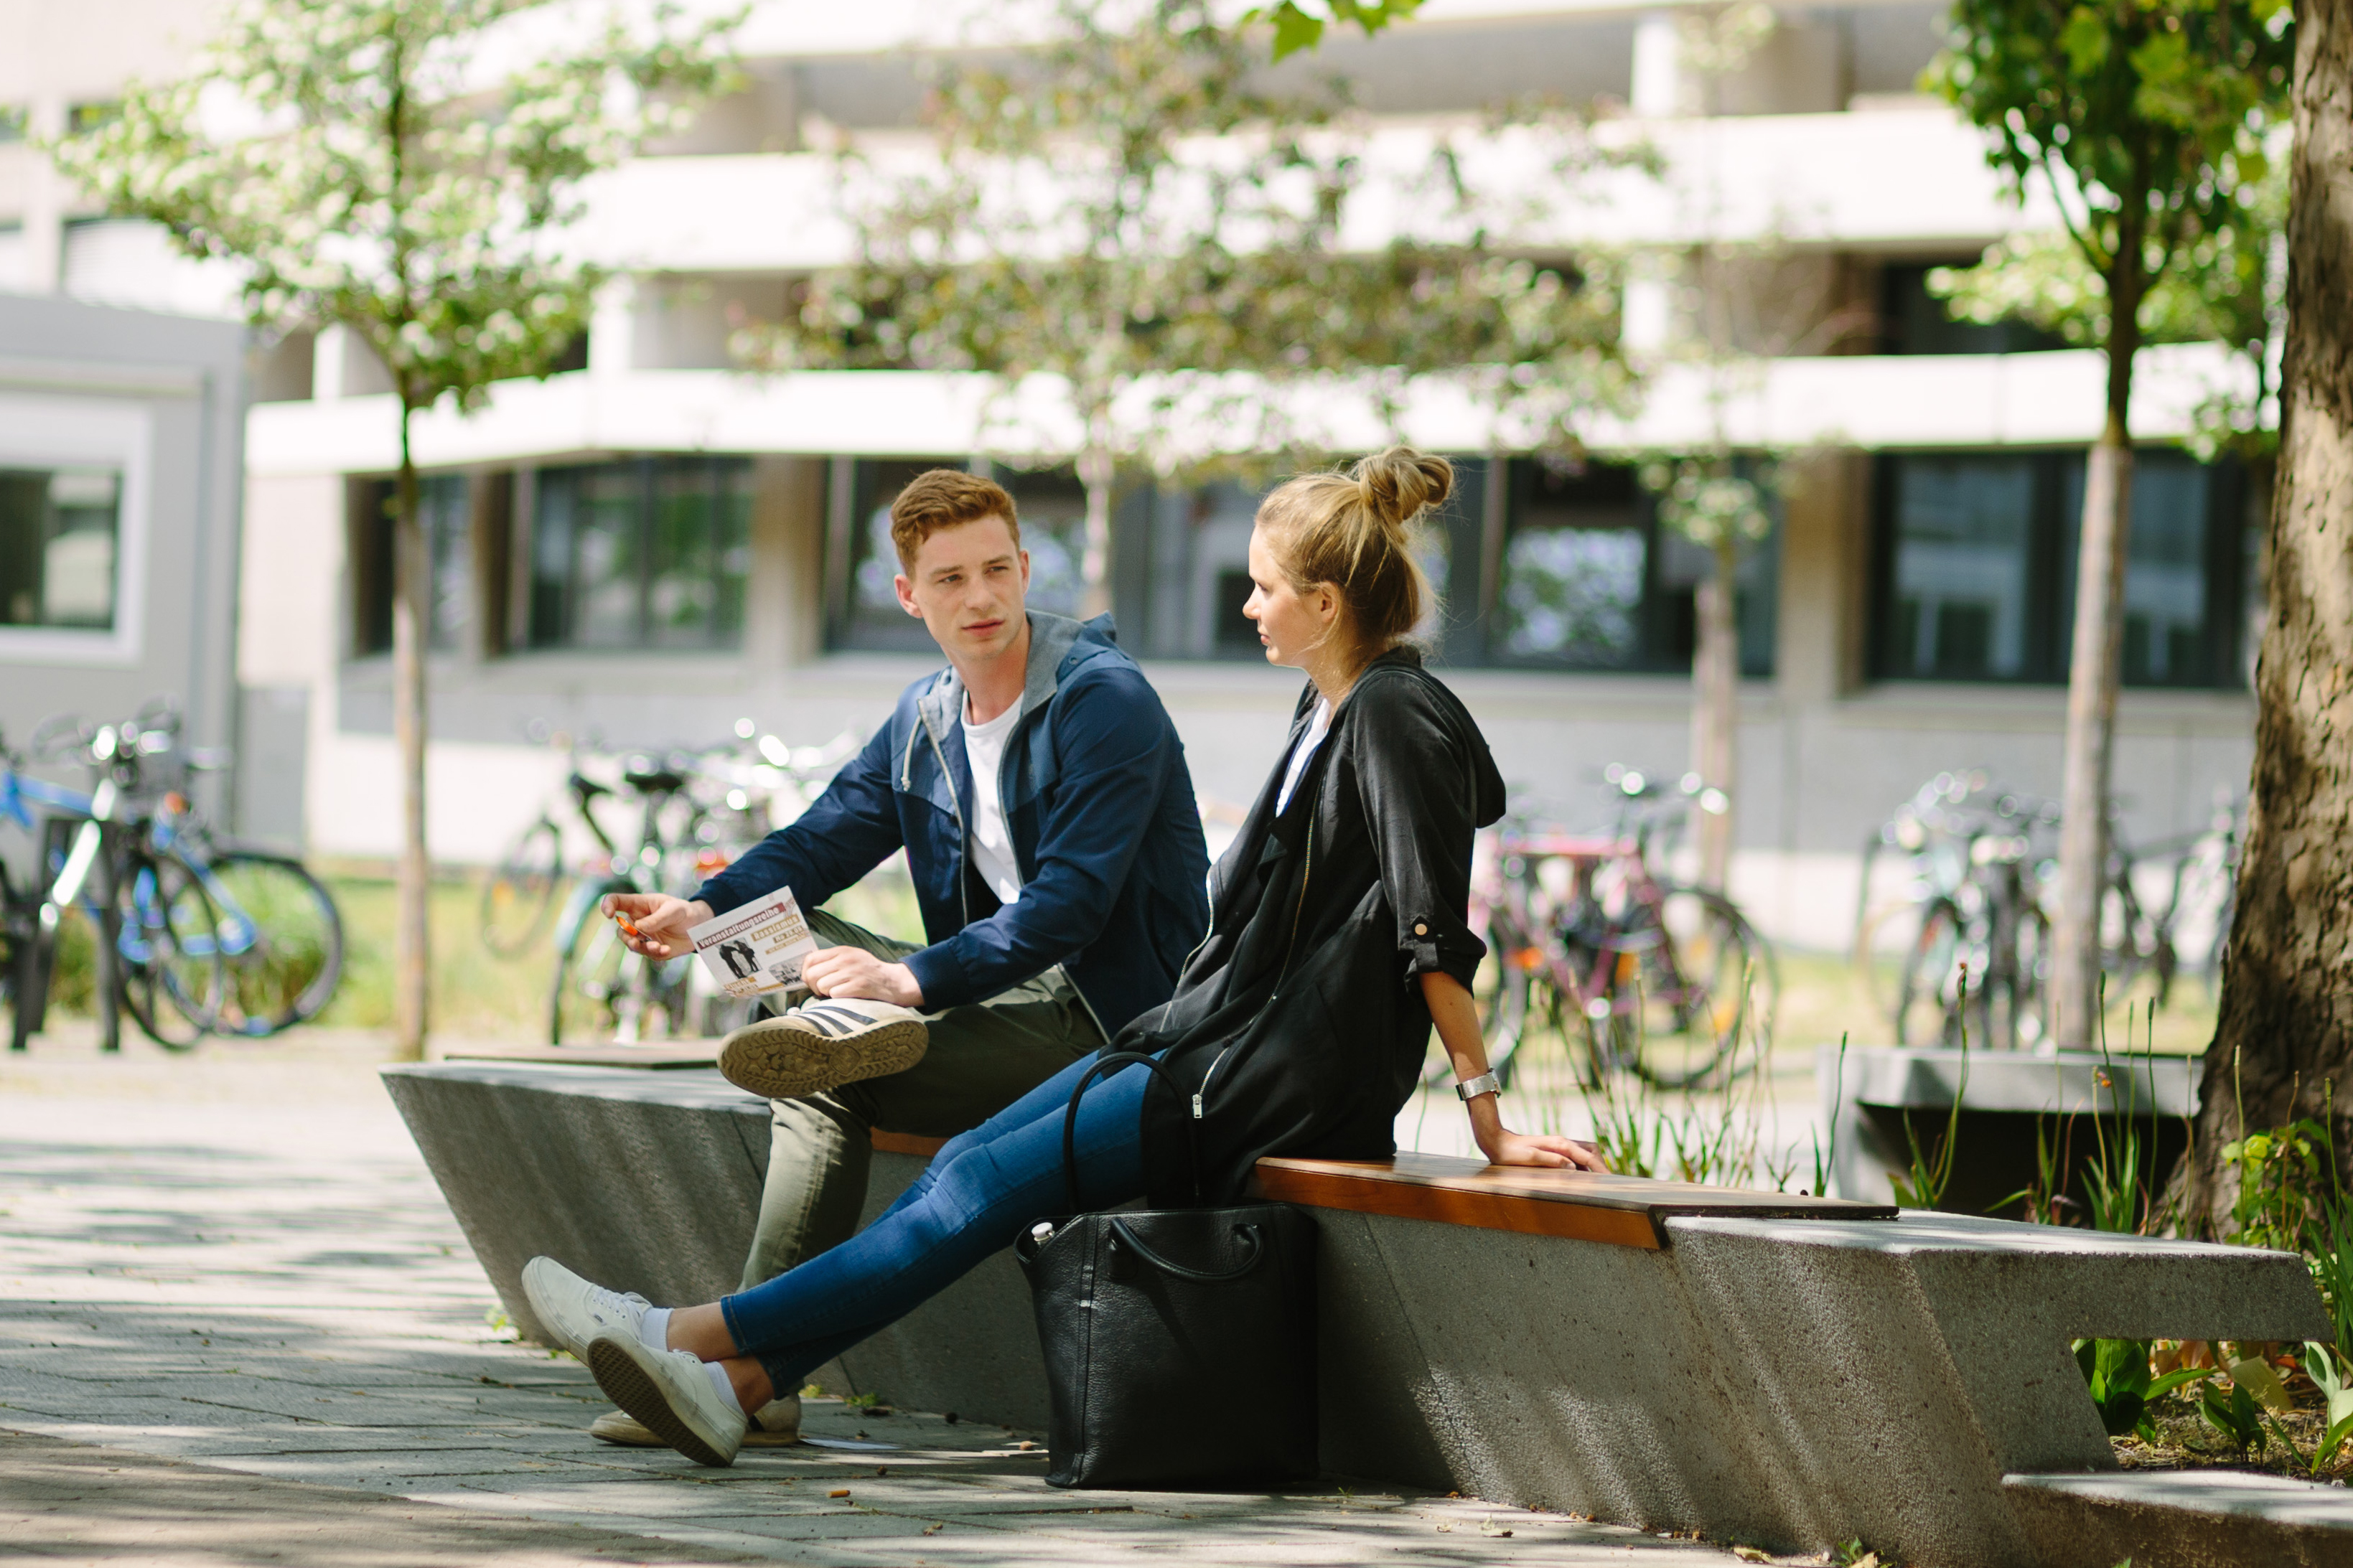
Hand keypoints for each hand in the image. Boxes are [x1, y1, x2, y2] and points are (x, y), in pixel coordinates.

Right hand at [600, 893, 708, 959]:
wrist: (699, 927)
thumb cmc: (684, 911)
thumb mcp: (674, 910)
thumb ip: (657, 918)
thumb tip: (638, 928)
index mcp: (639, 905)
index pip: (616, 901)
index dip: (607, 906)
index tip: (608, 914)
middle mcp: (638, 921)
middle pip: (621, 930)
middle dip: (626, 937)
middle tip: (635, 941)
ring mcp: (644, 936)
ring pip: (632, 945)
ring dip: (641, 947)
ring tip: (657, 946)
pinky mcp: (653, 949)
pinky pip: (648, 954)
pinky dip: (655, 953)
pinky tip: (666, 949)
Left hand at [800, 946, 925, 1007]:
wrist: (894, 982)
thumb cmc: (868, 972)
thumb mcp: (851, 958)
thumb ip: (832, 960)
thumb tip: (807, 971)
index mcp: (842, 951)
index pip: (810, 959)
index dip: (806, 973)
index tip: (812, 981)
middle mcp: (846, 959)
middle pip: (812, 975)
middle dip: (814, 987)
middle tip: (824, 991)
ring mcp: (853, 972)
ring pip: (822, 986)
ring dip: (827, 994)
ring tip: (839, 992)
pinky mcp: (859, 986)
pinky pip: (835, 994)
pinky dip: (838, 998)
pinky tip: (847, 996)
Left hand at [1477, 1125, 1609, 1171]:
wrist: (1497, 1142)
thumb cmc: (1511, 1153)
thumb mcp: (1530, 1158)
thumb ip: (1551, 1161)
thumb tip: (1572, 1167)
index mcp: (1559, 1144)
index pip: (1588, 1157)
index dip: (1600, 1169)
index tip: (1610, 1180)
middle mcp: (1562, 1143)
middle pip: (1591, 1150)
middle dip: (1601, 1164)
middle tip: (1607, 1181)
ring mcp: (1558, 1146)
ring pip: (1584, 1152)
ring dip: (1593, 1164)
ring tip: (1598, 1180)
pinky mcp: (1554, 1150)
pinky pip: (1574, 1156)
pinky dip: (1583, 1165)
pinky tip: (1581, 1176)